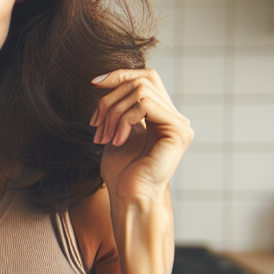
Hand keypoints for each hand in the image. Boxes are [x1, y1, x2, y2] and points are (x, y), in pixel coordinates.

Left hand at [90, 69, 192, 204]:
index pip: (145, 78)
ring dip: (114, 112)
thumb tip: (107, 81)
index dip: (119, 75)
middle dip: (111, 99)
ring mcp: (179, 124)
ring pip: (141, 91)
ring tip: (104, 137)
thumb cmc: (122, 173)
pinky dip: (124, 119)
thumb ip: (119, 108)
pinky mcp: (177, 132)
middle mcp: (175, 118)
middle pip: (142, 80)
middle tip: (96, 125)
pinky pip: (145, 105)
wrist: (130, 198)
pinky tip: (117, 141)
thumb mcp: (116, 131)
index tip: (94, 84)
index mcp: (162, 117)